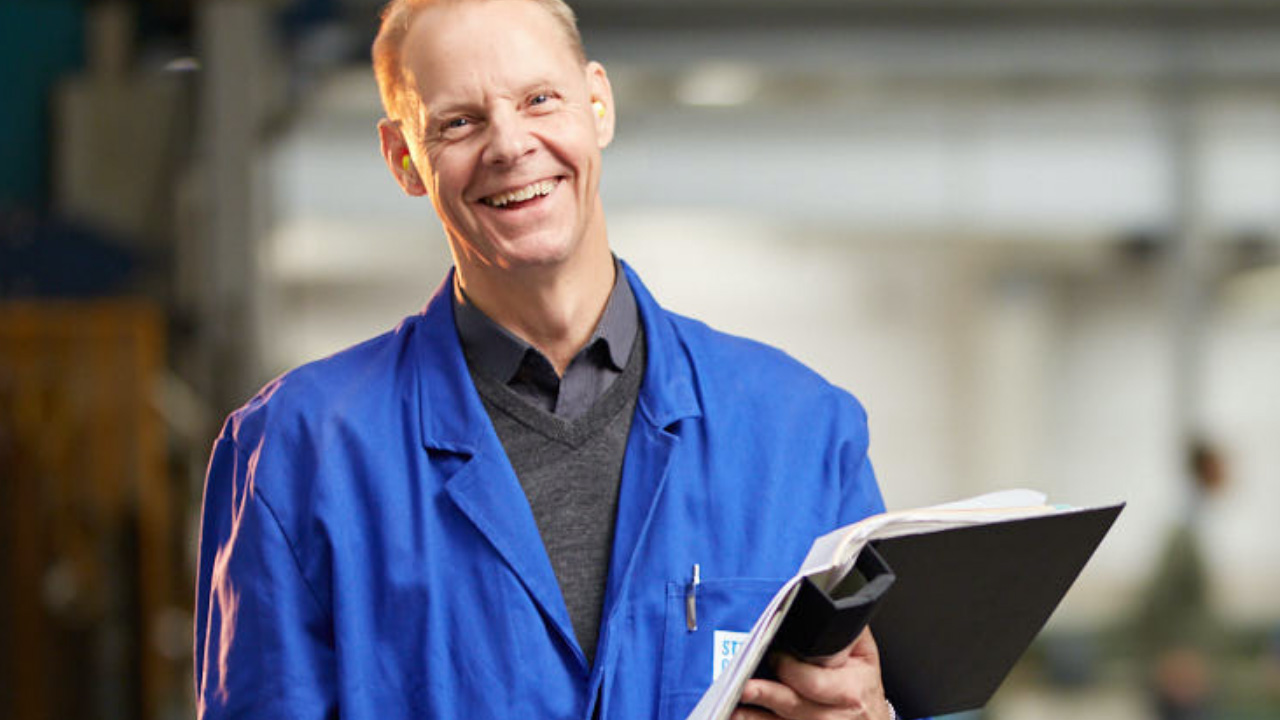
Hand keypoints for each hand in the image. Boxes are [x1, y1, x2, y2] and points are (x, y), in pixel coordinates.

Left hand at [733, 628, 890, 719]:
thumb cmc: (865, 689)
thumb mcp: (866, 657)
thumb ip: (848, 632)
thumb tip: (830, 605)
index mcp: (848, 690)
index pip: (815, 682)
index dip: (791, 670)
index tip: (774, 657)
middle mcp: (831, 715)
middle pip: (794, 705)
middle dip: (768, 694)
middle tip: (745, 684)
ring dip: (753, 715)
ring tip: (733, 703)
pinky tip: (736, 716)